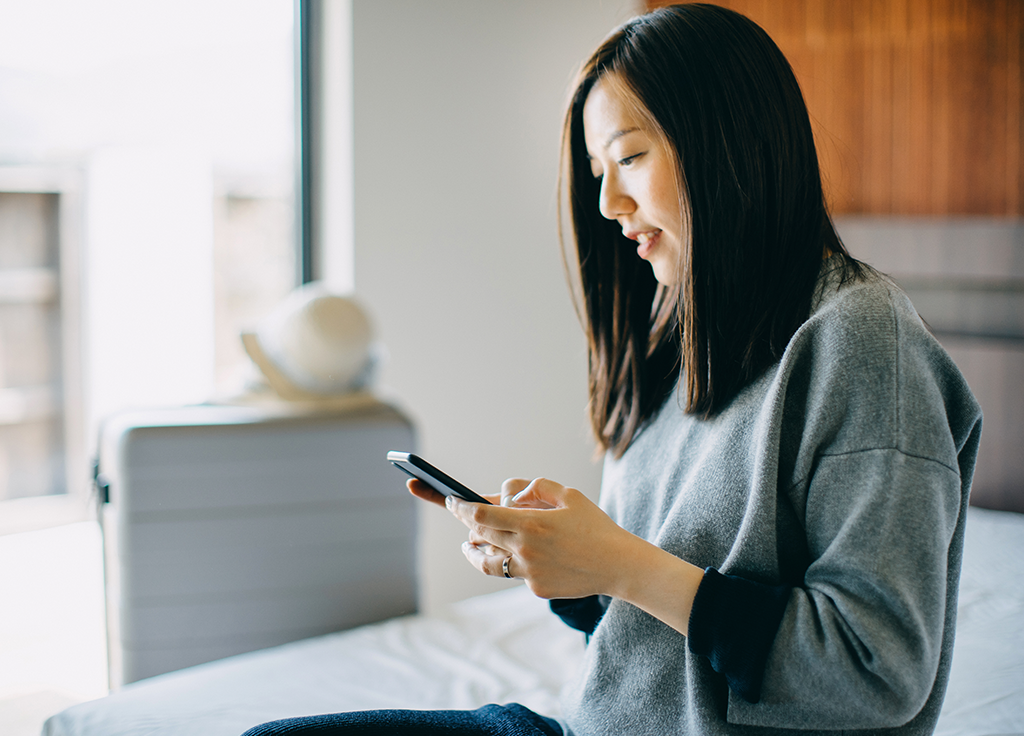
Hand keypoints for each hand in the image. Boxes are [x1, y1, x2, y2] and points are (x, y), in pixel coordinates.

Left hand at [447, 477, 636, 599]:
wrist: (618, 565)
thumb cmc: (595, 526)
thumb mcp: (569, 495)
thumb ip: (537, 488)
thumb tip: (512, 494)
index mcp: (531, 522)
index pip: (481, 514)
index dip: (461, 507)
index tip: (452, 500)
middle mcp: (525, 549)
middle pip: (480, 535)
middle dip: (466, 522)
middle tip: (458, 513)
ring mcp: (529, 573)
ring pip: (487, 562)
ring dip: (474, 551)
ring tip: (470, 544)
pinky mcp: (536, 589)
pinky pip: (515, 574)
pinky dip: (511, 562)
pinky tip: (515, 556)